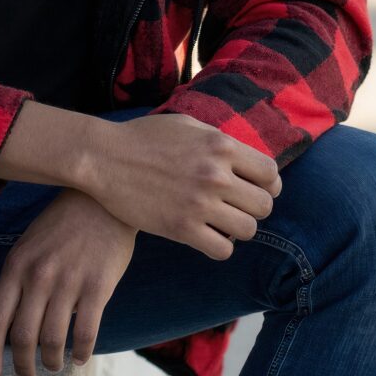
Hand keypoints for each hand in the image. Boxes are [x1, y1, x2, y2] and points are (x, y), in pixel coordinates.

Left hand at [0, 187, 136, 375]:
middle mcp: (39, 275)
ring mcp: (69, 281)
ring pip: (53, 339)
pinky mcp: (99, 286)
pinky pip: (86, 332)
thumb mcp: (25, 249)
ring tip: (53, 366)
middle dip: (21, 366)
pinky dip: (81, 353)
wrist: (102, 199)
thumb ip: (5, 286)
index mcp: (16, 265)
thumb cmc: (60, 226)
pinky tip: (79, 358)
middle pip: (23, 336)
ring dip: (51, 362)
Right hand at [83, 113, 281, 260]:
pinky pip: (223, 250)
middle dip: (255, 208)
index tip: (256, 189)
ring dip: (239, 229)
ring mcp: (199, 203)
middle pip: (264, 205)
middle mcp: (216, 175)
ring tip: (222, 222)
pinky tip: (207, 236)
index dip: (268, 184)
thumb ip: (218, 141)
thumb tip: (244, 157)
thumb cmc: (144, 138)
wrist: (104, 158)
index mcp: (220, 145)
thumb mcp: (188, 125)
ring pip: (248, 230)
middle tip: (238, 207)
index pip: (270, 173)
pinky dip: (220, 246)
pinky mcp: (182, 229)